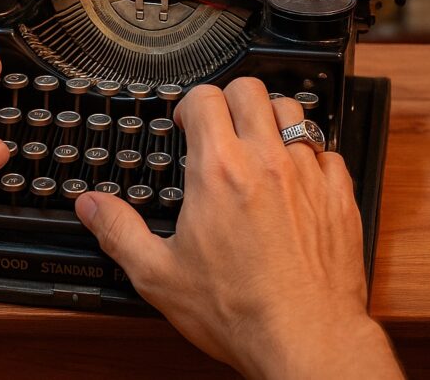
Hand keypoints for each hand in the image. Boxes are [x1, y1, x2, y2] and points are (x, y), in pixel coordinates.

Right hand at [75, 78, 401, 378]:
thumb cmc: (239, 311)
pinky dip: (310, 156)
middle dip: (230, 99)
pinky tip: (296, 179)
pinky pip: (328, 152)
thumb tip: (90, 206)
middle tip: (220, 125)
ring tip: (258, 144)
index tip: (186, 123)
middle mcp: (266, 162)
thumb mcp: (159, 275)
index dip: (190, 103)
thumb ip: (119, 232)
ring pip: (294, 112)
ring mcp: (308, 176)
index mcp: (219, 171)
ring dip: (271, 119)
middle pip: (251, 90)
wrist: (305, 340)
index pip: (205, 97)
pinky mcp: (339, 197)